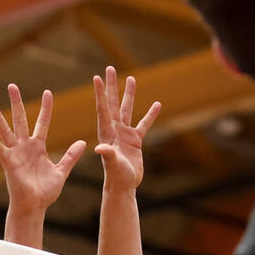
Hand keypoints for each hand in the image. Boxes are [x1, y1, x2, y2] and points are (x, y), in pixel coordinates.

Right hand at [0, 85, 85, 212]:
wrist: (35, 206)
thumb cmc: (46, 192)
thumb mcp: (61, 171)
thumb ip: (70, 156)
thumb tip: (83, 142)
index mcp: (38, 147)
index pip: (42, 123)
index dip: (46, 108)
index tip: (48, 92)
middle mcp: (25, 147)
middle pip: (20, 120)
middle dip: (17, 103)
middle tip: (12, 85)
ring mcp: (15, 154)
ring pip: (6, 130)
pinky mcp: (8, 163)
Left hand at [92, 66, 158, 190]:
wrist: (124, 186)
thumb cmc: (117, 177)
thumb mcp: (113, 165)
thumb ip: (108, 155)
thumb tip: (100, 148)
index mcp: (107, 132)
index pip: (103, 109)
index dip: (100, 93)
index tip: (97, 77)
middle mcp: (114, 130)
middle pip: (112, 103)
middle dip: (111, 86)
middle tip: (110, 69)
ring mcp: (124, 134)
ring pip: (127, 109)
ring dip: (128, 94)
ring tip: (130, 78)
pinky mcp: (135, 140)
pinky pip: (144, 124)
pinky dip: (150, 115)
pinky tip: (157, 104)